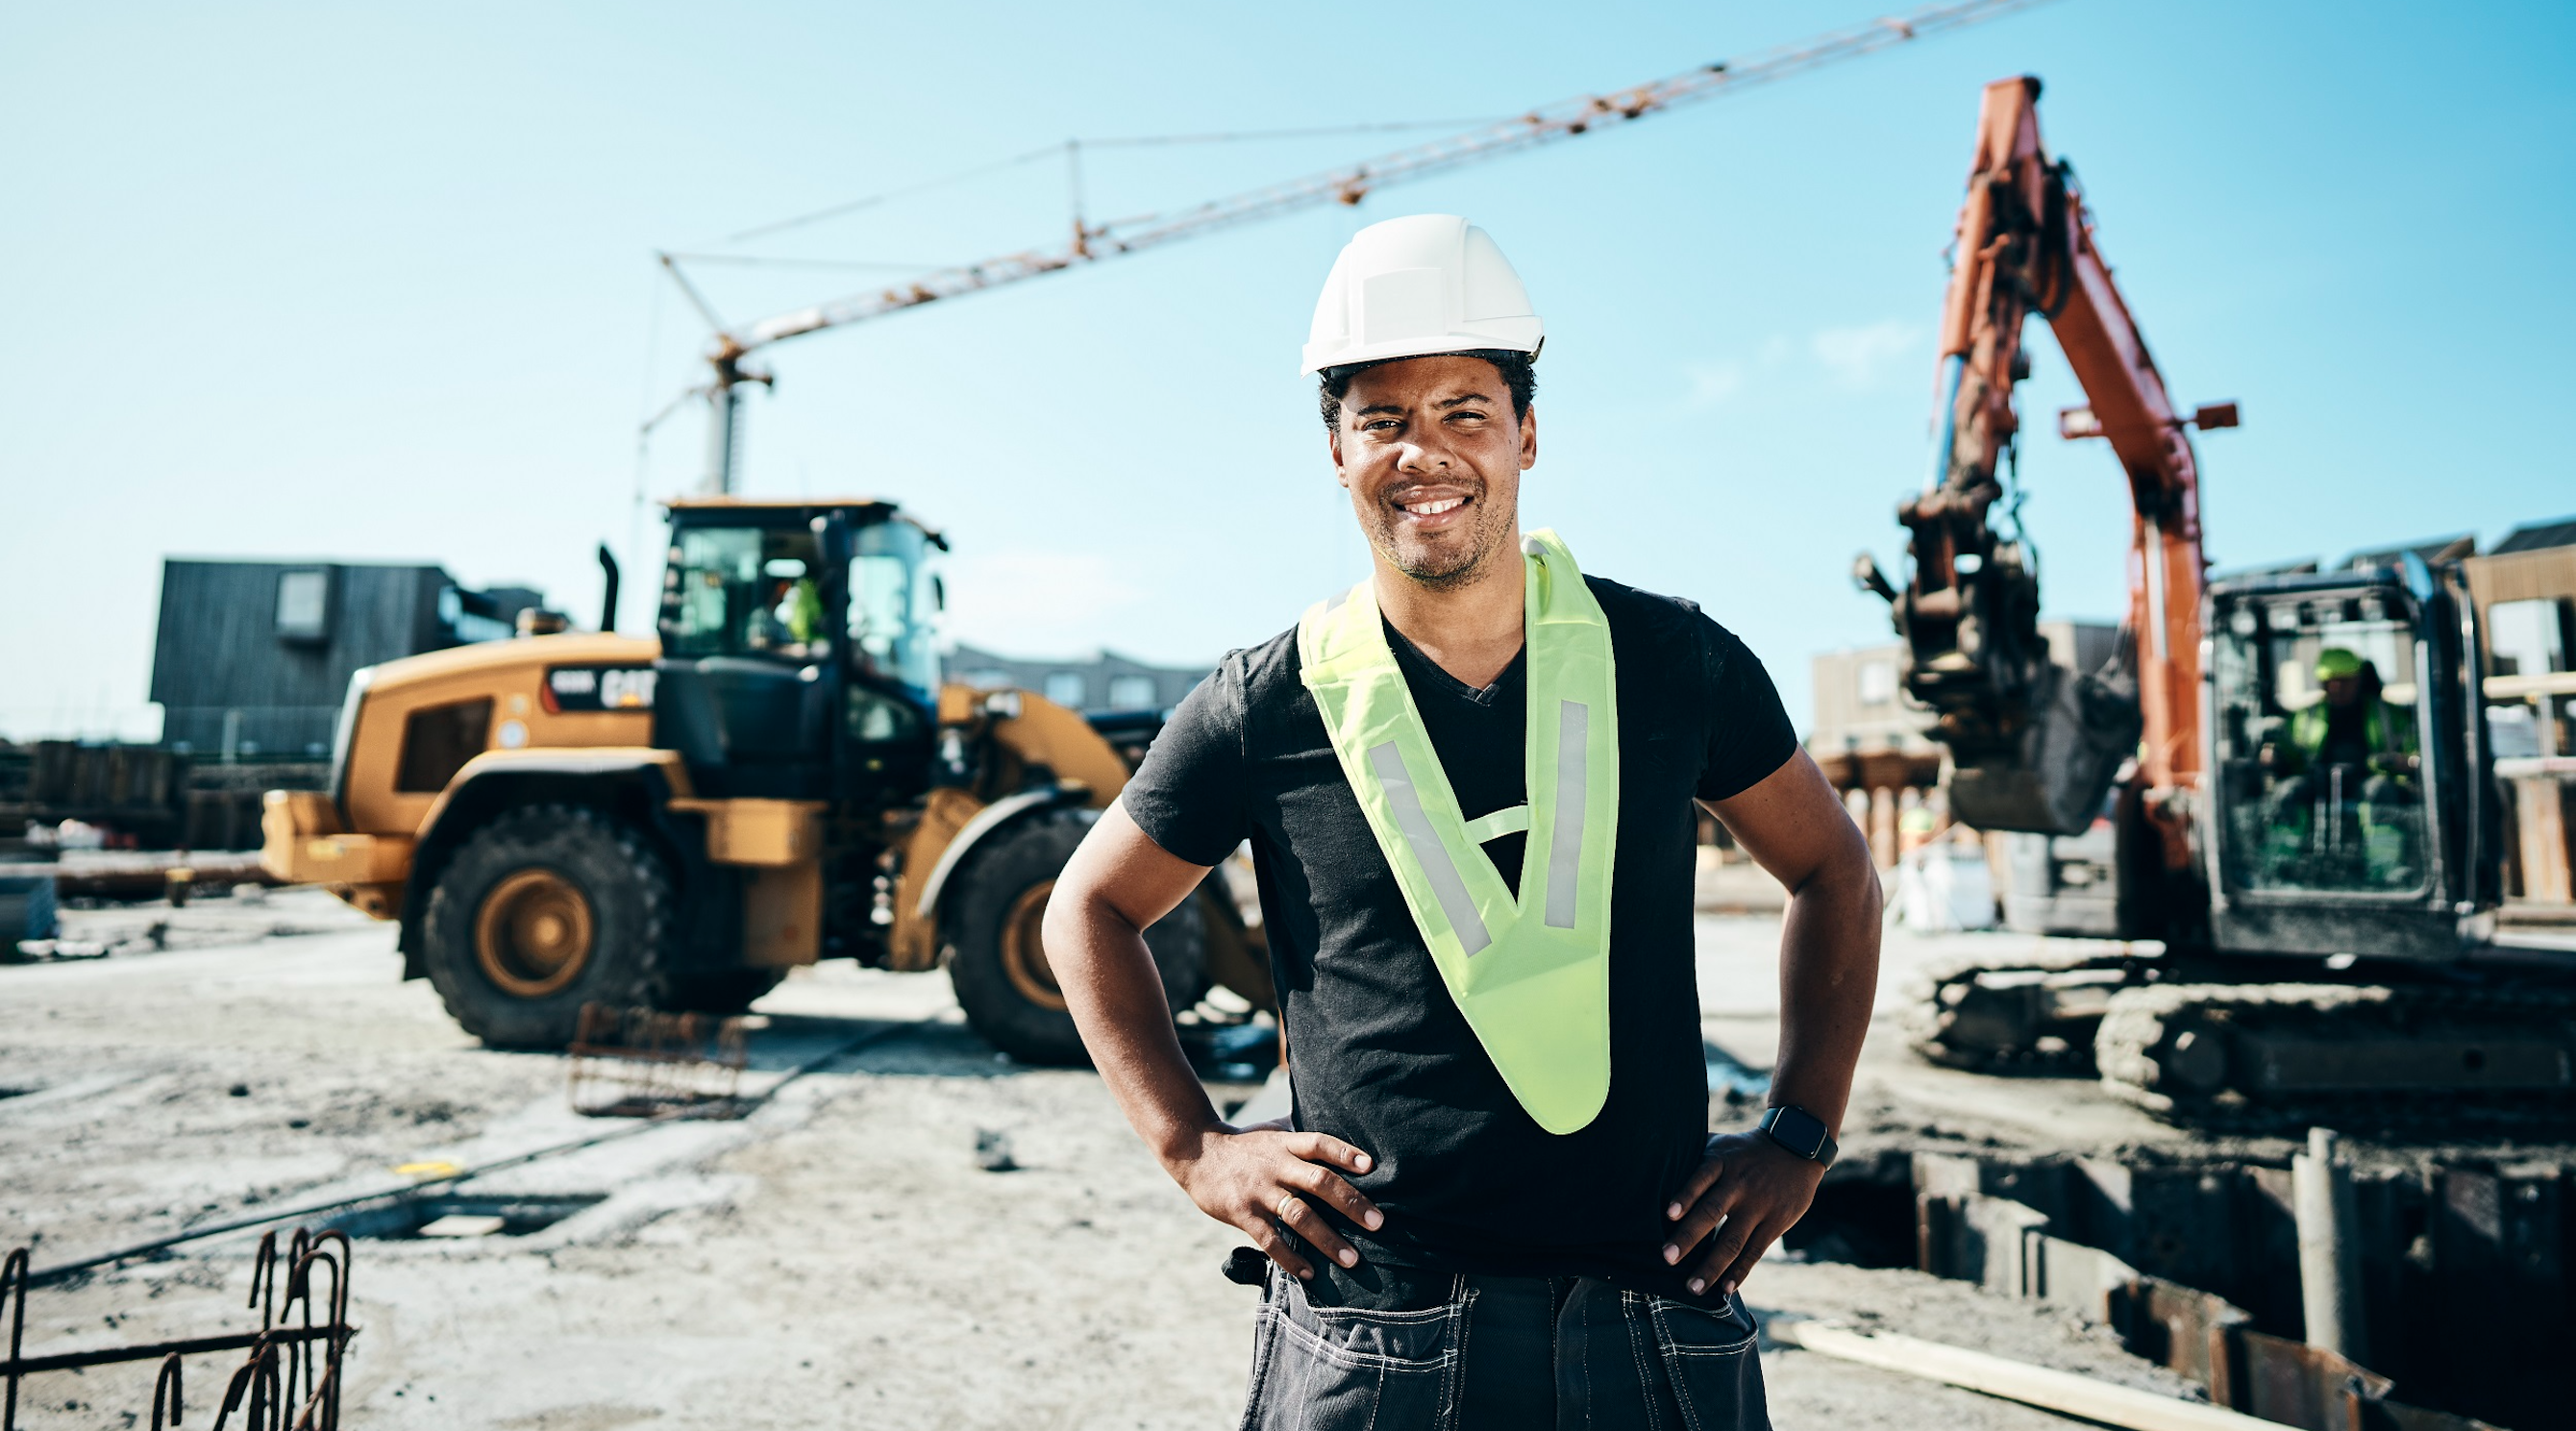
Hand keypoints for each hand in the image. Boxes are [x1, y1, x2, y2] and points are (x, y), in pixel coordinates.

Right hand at [1167, 1124, 1382, 1280]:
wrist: (1196, 1153)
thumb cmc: (1244, 1145)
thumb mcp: (1272, 1132)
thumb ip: (1300, 1136)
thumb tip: (1336, 1132)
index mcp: (1285, 1144)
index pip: (1320, 1143)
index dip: (1345, 1153)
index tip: (1370, 1166)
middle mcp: (1276, 1166)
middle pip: (1318, 1181)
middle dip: (1350, 1203)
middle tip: (1377, 1223)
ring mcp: (1259, 1191)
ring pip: (1299, 1215)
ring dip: (1327, 1239)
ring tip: (1352, 1259)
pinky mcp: (1242, 1213)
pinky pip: (1270, 1239)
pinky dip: (1290, 1258)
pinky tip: (1310, 1274)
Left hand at [1661, 1131, 1825, 1296]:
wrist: (1795, 1147)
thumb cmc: (1743, 1151)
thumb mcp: (1719, 1144)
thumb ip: (1692, 1158)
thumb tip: (1650, 1164)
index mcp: (1720, 1163)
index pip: (1700, 1178)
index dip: (1685, 1196)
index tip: (1668, 1215)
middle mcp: (1738, 1184)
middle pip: (1711, 1212)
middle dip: (1689, 1237)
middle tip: (1667, 1259)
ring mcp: (1758, 1205)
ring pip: (1732, 1239)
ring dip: (1712, 1266)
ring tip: (1693, 1288)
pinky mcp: (1775, 1222)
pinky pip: (1755, 1250)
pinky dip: (1739, 1271)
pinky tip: (1725, 1288)